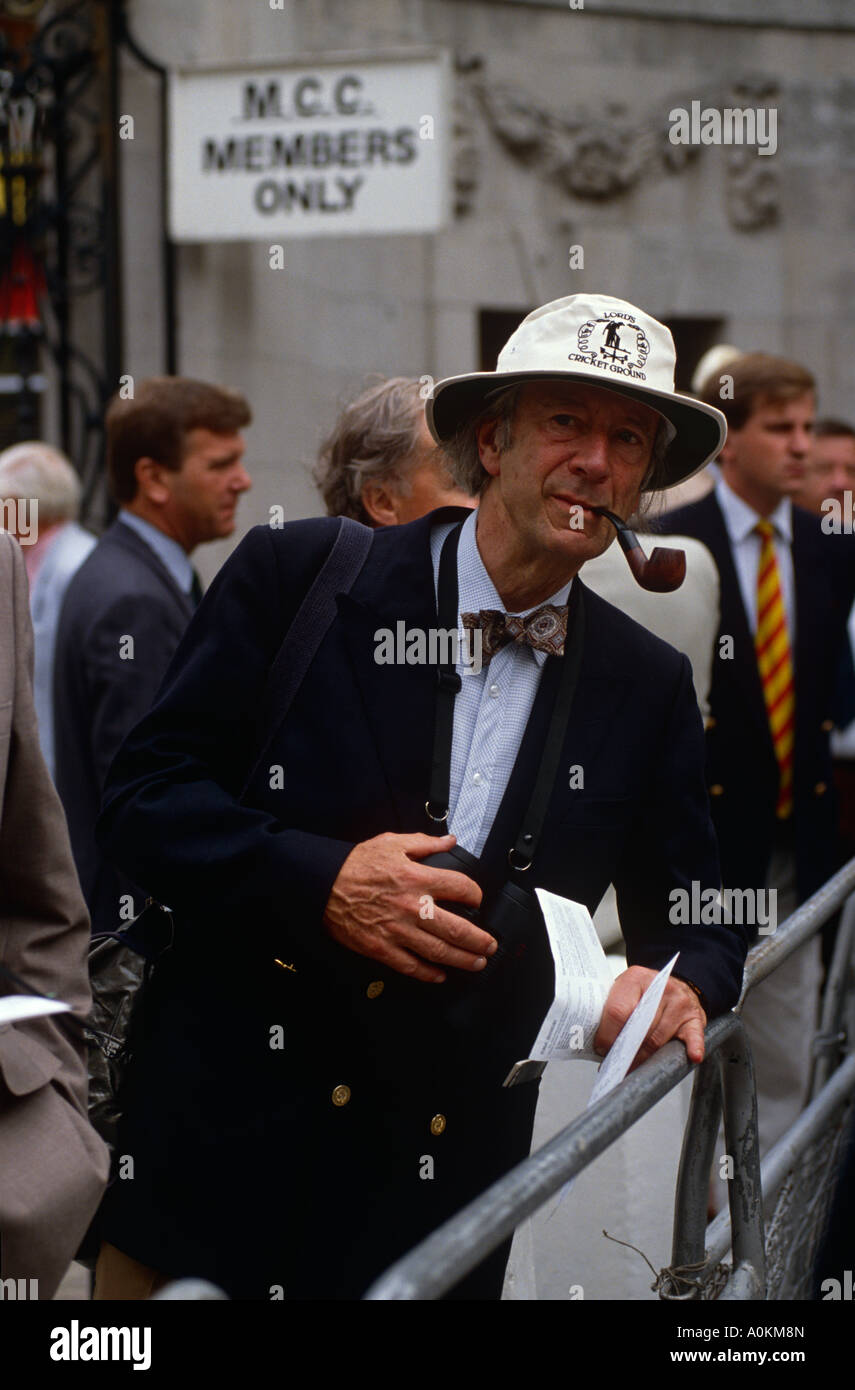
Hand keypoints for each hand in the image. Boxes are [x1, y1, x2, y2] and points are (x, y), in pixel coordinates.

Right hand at [322, 831, 496, 983]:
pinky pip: (411, 965)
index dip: (476, 894)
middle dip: (479, 940)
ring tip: (477, 962)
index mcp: (416, 878)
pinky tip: (440, 975)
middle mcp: (412, 906)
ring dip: (463, 959)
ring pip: (439, 951)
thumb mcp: (391, 843)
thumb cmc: (355, 865)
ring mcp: (397, 930)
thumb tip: (449, 841)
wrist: (322, 884)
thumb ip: (424, 843)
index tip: (478, 900)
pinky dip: (429, 973)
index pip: (460, 888)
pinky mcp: (381, 948)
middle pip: (457, 928)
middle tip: (490, 945)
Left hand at [594, 966, 706, 1067]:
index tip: (602, 1048)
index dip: (608, 1035)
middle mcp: (660, 987)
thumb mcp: (624, 990)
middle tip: (615, 1063)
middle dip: (625, 1050)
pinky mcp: (694, 1016)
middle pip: (639, 1028)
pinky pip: (695, 1035)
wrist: (674, 982)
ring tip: (632, 1067)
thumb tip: (598, 1044)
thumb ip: (612, 1010)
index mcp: (635, 978)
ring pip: (658, 1039)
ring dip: (644, 1058)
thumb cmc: (644, 991)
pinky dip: (693, 1047)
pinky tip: (692, 1056)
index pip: (618, 1011)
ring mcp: (679, 1002)